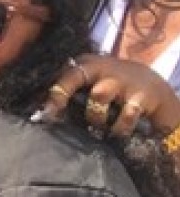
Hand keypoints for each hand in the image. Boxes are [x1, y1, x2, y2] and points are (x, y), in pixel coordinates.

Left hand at [44, 54, 179, 138]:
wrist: (152, 89)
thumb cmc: (111, 90)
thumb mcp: (91, 86)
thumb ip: (70, 96)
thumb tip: (44, 115)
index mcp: (85, 65)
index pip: (62, 75)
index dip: (51, 94)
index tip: (45, 113)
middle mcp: (101, 68)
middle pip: (73, 76)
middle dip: (60, 93)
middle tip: (53, 112)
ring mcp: (121, 80)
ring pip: (97, 98)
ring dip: (95, 118)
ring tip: (100, 124)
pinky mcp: (140, 95)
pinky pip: (125, 115)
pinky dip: (119, 128)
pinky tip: (118, 131)